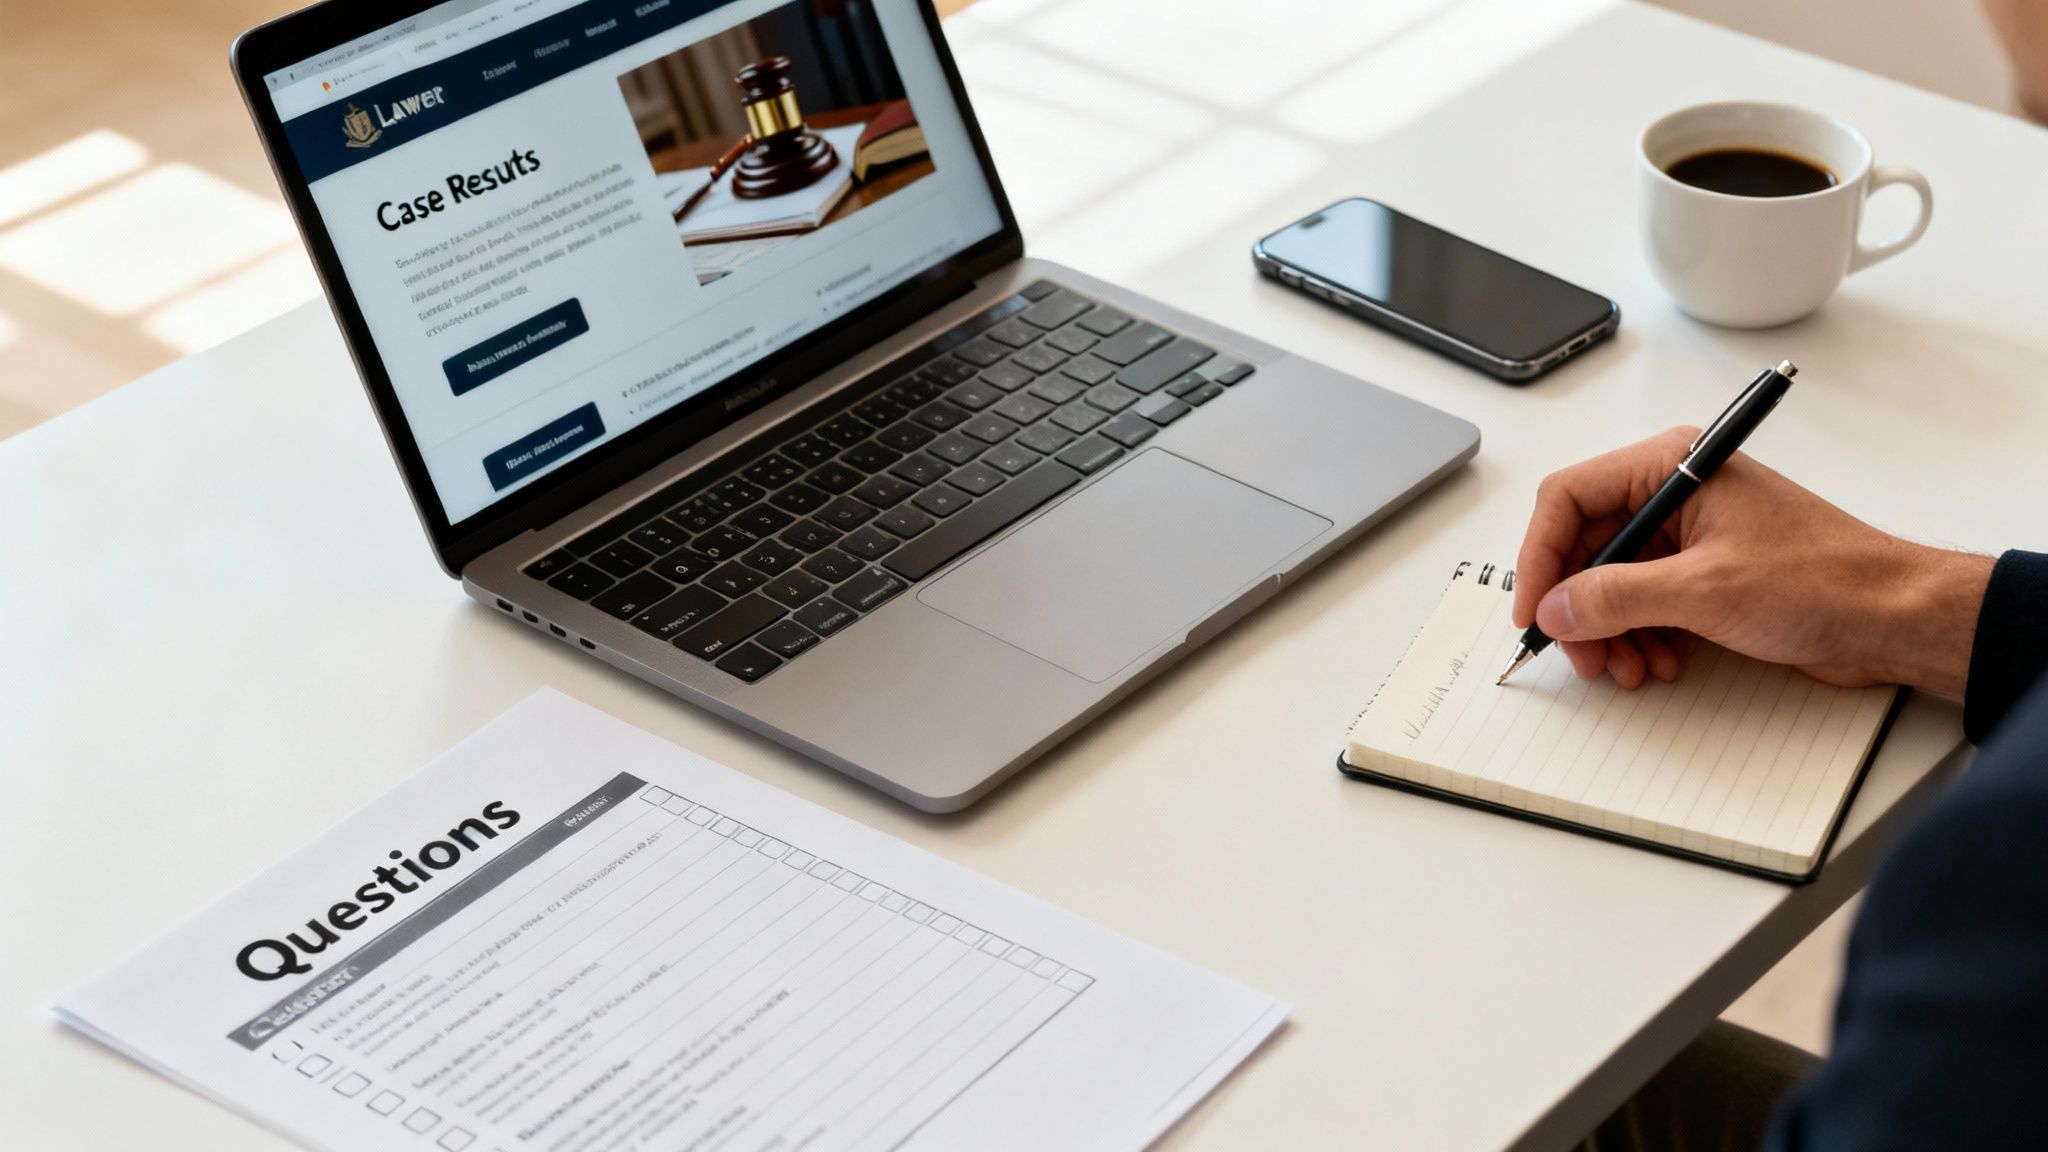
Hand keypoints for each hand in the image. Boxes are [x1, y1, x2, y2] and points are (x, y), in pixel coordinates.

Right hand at [1511, 427, 1993, 693]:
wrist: (1895, 617)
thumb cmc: (1826, 580)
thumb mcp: (1703, 590)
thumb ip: (1615, 597)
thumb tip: (1555, 607)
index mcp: (1673, 467)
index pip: (1569, 498)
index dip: (1541, 556)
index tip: (1534, 609)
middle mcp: (1677, 494)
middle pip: (1586, 545)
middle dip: (1578, 605)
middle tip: (1581, 652)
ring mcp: (1691, 537)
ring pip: (1612, 582)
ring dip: (1609, 630)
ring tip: (1626, 668)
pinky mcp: (1707, 575)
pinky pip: (1645, 604)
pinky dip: (1640, 637)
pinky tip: (1657, 663)